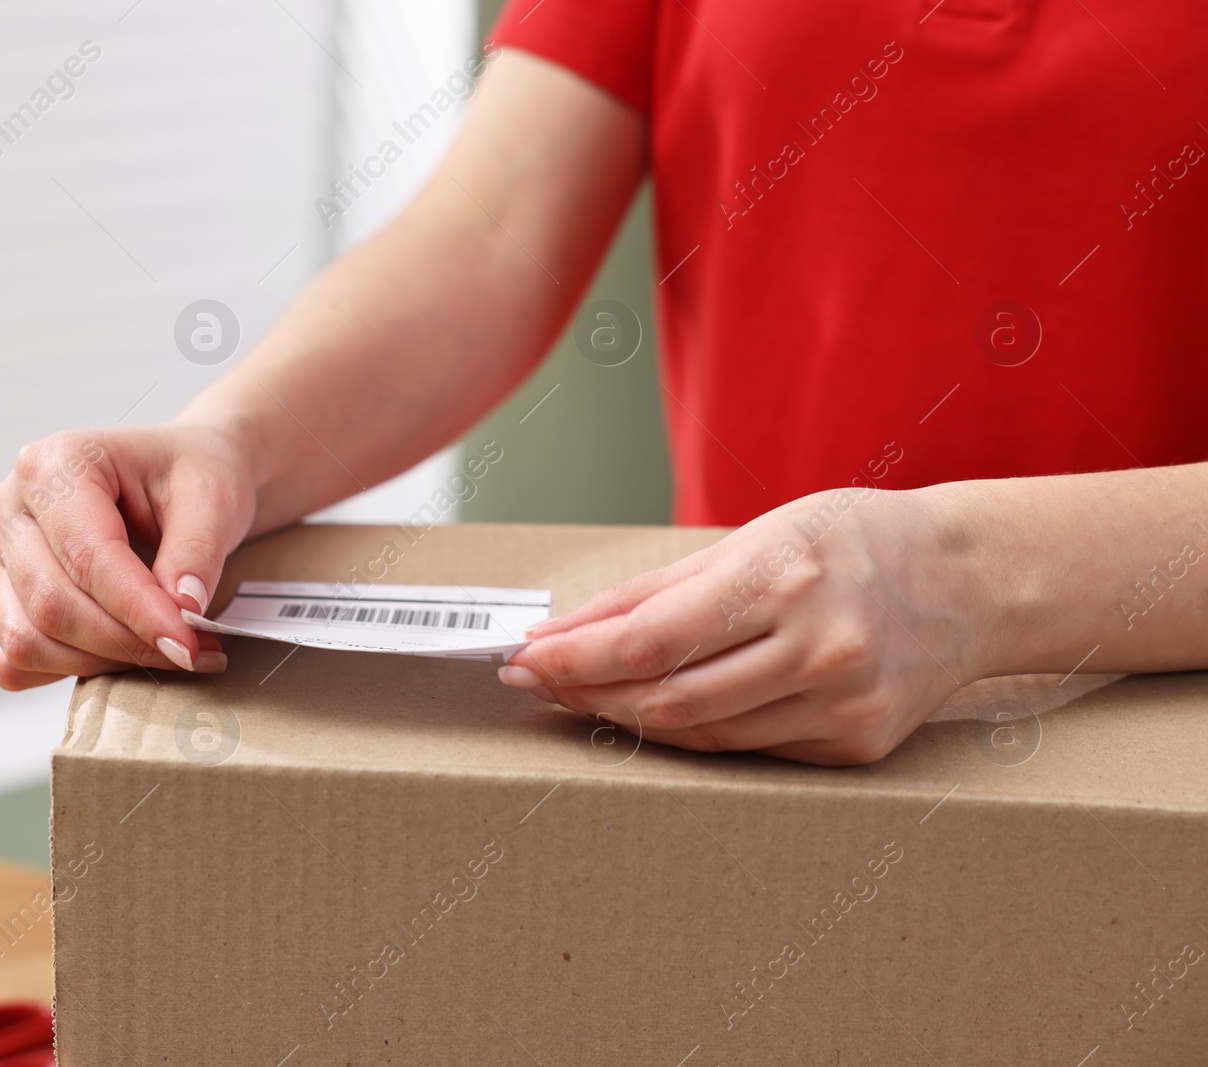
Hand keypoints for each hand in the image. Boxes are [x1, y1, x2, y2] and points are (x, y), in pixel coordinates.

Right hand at [0, 424, 255, 689]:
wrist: (177, 478)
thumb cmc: (191, 476)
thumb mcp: (213, 498)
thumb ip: (197, 552)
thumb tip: (183, 609)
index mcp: (57, 463)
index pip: (88, 556)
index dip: (139, 610)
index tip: (188, 645)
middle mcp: (12, 506)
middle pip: (52, 603)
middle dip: (126, 643)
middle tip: (192, 653)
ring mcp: (1, 555)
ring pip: (29, 640)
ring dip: (102, 663)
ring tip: (168, 652)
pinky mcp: (4, 597)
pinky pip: (16, 660)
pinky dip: (70, 670)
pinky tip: (124, 655)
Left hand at [498, 487, 980, 764]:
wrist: (967, 580)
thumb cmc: (849, 542)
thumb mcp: (751, 538)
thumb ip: (652, 592)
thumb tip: (562, 632)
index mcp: (786, 578)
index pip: (651, 639)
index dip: (575, 660)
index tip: (522, 661)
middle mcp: (819, 647)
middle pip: (669, 698)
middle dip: (589, 694)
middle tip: (539, 682)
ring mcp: (843, 704)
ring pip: (702, 734)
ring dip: (630, 719)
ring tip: (586, 695)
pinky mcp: (855, 744)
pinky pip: (748, 748)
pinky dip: (695, 730)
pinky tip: (662, 708)